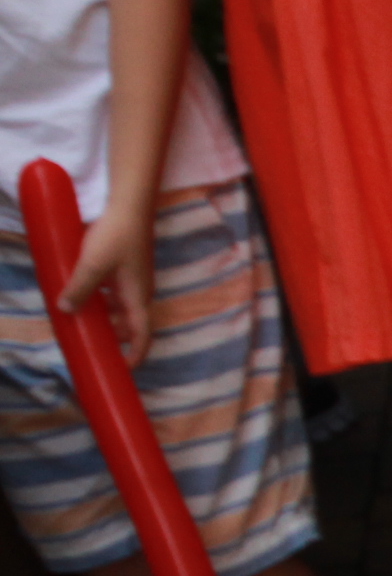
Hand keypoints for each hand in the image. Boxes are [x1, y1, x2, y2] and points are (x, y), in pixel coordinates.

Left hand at [59, 200, 154, 358]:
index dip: (137, 355)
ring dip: (106, 318)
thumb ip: (79, 289)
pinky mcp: (126, 268)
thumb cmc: (116, 237)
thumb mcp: (92, 265)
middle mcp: (140, 293)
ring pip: (122, 308)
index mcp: (137, 298)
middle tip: (92, 343)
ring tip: (82, 318)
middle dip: (114, 337)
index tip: (124, 369)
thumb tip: (65, 310)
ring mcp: (134, 280)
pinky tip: (84, 292)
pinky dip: (103, 301)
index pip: (143, 335)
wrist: (129, 206)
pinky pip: (116, 294)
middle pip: (131, 324)